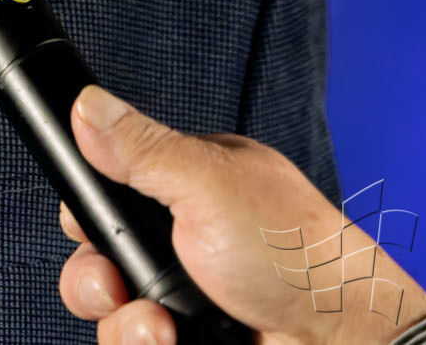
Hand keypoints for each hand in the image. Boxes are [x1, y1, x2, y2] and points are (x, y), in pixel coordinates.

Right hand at [55, 85, 425, 344]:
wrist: (338, 339)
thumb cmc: (298, 256)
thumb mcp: (209, 184)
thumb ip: (141, 147)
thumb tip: (87, 104)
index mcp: (188, 186)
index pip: (109, 193)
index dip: (89, 214)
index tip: (89, 227)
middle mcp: (182, 242)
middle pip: (99, 258)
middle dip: (95, 279)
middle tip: (115, 285)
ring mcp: (186, 295)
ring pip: (111, 310)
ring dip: (123, 322)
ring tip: (158, 326)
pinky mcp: (189, 337)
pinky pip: (133, 342)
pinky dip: (142, 343)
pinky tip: (171, 340)